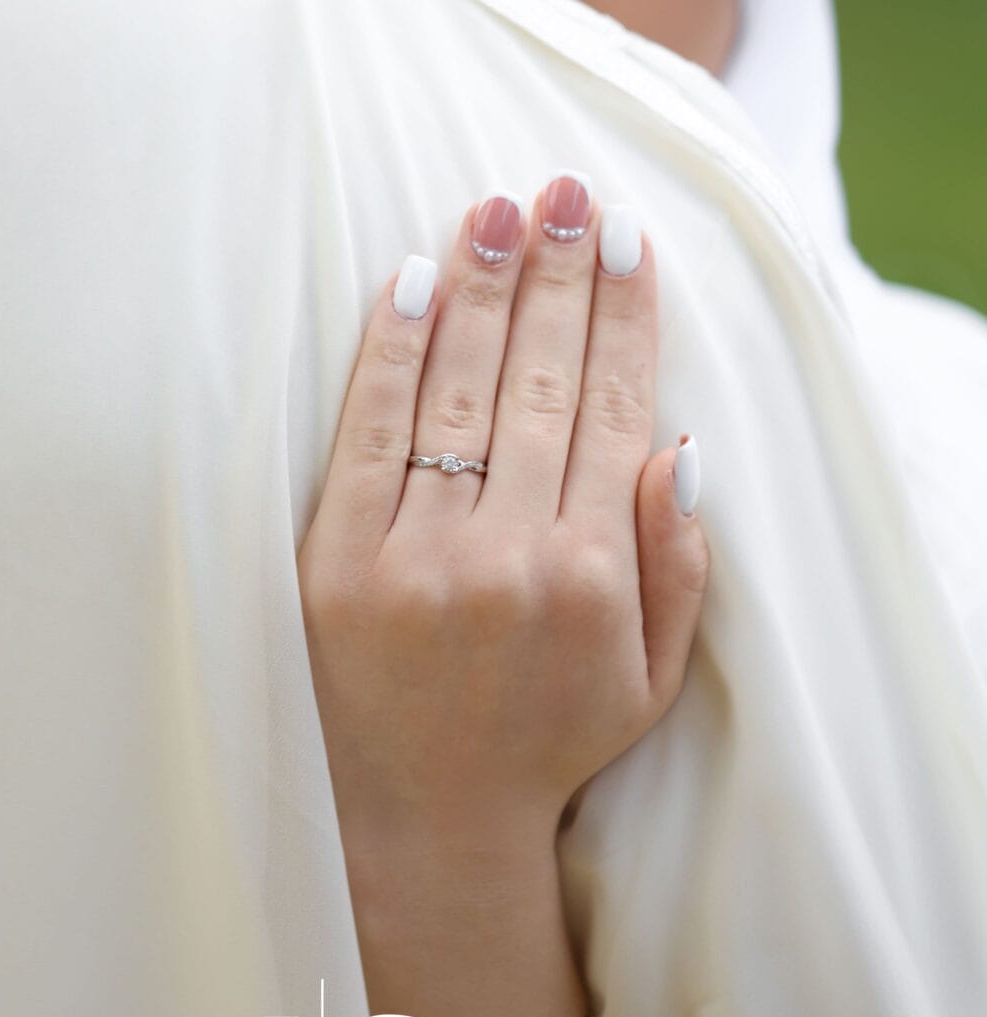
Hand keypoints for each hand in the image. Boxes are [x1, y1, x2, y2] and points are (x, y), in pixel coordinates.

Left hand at [297, 175, 709, 869]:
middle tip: (567, 191)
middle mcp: (510, 558)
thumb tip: (679, 443)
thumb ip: (676, 563)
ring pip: (460, 394)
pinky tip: (416, 280)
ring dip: (485, 291)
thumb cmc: (544, 738)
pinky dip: (394, 353)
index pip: (613, 411)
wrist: (422, 825)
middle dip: (559, 276)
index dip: (624, 318)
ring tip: (501, 209)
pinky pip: (370, 434)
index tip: (629, 240)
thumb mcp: (647, 675)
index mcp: (594, 577)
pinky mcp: (337, 562)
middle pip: (541, 384)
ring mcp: (418, 558)